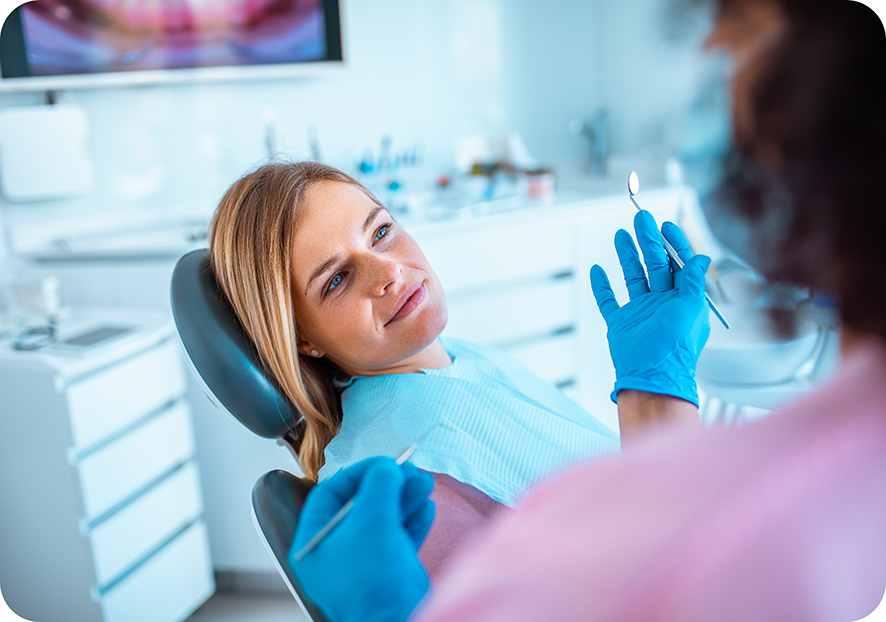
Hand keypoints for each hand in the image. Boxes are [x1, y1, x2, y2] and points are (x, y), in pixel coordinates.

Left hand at [289, 457, 434, 621]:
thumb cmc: (373, 578)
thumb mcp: (372, 518)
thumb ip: (378, 484)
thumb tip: (386, 467)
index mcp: (314, 543)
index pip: (330, 494)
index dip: (359, 473)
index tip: (384, 463)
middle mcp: (334, 555)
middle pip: (360, 506)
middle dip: (388, 486)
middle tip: (409, 470)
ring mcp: (361, 566)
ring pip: (383, 522)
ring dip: (405, 499)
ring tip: (424, 483)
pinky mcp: (387, 576)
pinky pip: (398, 541)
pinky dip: (412, 522)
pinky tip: (426, 507)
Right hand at [590, 210, 710, 406]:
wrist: (651, 377)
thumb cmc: (675, 347)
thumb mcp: (691, 308)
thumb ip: (693, 282)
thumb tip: (701, 258)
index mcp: (683, 299)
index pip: (680, 264)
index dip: (674, 243)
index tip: (666, 225)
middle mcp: (663, 303)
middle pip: (655, 264)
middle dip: (648, 240)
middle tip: (641, 218)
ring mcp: (640, 313)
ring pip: (633, 277)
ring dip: (627, 256)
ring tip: (621, 235)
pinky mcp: (620, 324)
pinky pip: (608, 301)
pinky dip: (602, 286)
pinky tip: (597, 271)